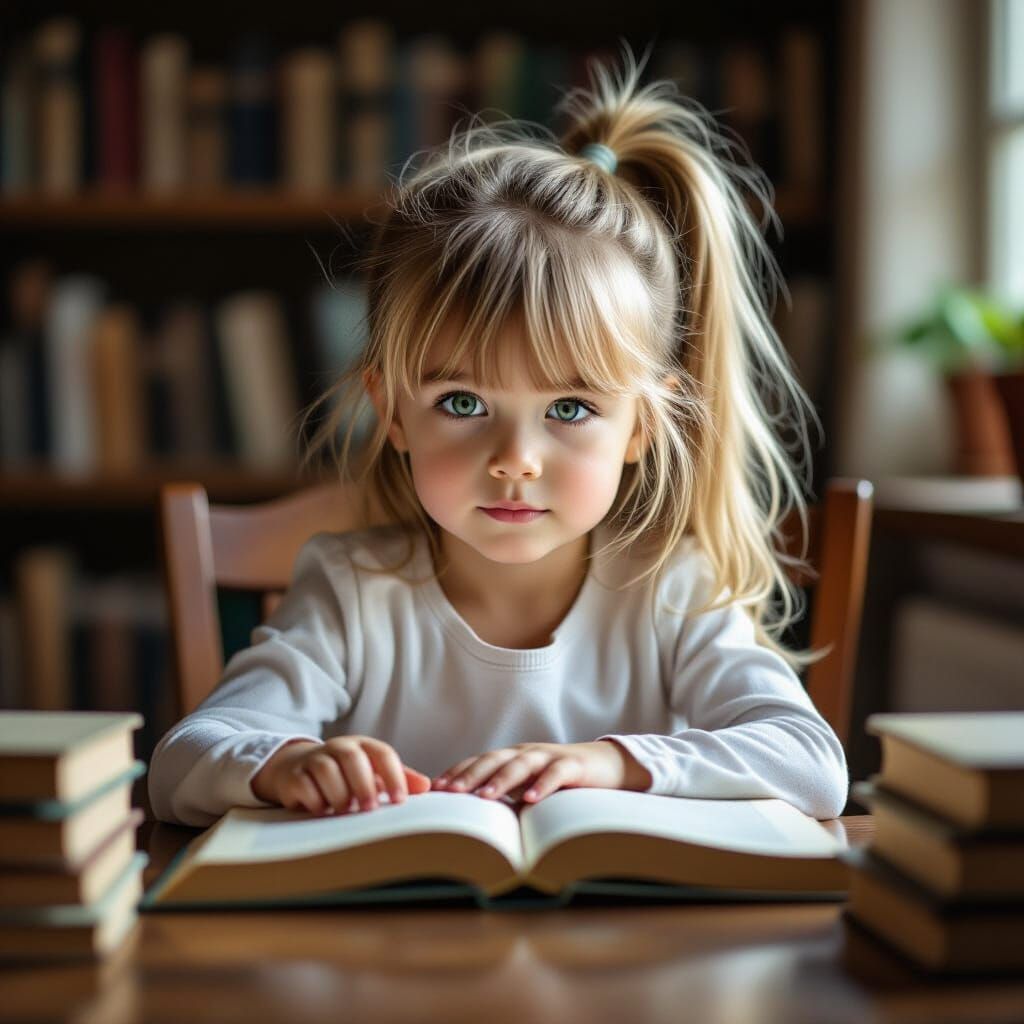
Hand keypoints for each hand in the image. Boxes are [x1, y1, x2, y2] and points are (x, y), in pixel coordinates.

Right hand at [251, 736, 431, 814]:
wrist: (297, 768)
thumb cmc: (344, 774)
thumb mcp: (372, 773)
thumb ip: (399, 778)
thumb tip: (427, 786)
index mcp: (363, 746)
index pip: (383, 754)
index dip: (394, 776)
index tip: (400, 800)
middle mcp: (339, 748)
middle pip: (352, 759)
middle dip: (363, 785)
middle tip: (370, 809)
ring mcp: (315, 759)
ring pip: (326, 770)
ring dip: (339, 794)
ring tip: (346, 811)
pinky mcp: (295, 775)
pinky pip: (304, 784)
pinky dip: (315, 800)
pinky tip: (323, 811)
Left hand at [430, 740, 652, 803]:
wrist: (607, 765)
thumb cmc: (561, 781)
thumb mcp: (529, 788)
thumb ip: (506, 797)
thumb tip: (473, 822)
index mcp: (512, 757)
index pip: (479, 762)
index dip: (458, 772)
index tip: (436, 789)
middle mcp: (526, 753)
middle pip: (493, 760)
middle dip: (470, 775)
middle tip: (450, 792)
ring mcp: (549, 756)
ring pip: (520, 764)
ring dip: (501, 780)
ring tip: (484, 796)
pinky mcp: (574, 765)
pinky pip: (556, 773)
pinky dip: (543, 784)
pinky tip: (531, 799)